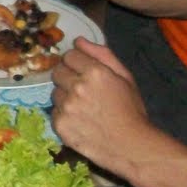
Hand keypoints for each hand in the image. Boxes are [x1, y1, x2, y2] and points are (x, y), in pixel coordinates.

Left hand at [49, 40, 161, 178]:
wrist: (131, 146)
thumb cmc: (131, 110)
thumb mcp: (125, 77)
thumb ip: (102, 55)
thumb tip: (78, 41)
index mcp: (94, 72)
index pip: (69, 55)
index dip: (76, 62)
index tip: (84, 71)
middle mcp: (76, 87)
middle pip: (57, 71)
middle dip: (68, 77)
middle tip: (83, 90)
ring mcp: (66, 107)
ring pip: (55, 92)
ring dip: (65, 96)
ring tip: (84, 108)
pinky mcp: (59, 125)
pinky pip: (54, 112)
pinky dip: (64, 115)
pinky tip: (80, 121)